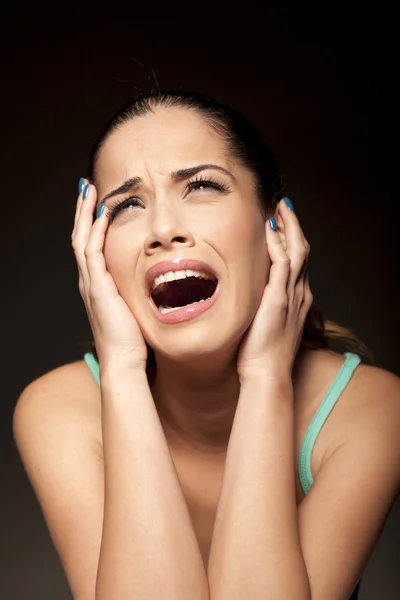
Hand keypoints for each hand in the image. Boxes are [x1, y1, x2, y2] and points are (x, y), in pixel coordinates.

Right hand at [71, 181, 147, 370]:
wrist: (125, 361)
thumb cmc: (133, 339)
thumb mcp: (135, 307)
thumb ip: (138, 291)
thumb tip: (157, 281)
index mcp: (98, 284)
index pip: (90, 245)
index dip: (92, 222)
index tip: (99, 202)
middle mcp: (90, 280)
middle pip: (81, 236)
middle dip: (84, 210)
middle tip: (87, 187)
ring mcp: (91, 283)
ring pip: (82, 239)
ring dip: (85, 214)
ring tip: (89, 191)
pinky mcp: (98, 288)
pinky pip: (92, 253)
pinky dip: (95, 233)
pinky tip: (102, 216)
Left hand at [237, 198, 312, 381]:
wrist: (267, 374)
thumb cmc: (261, 355)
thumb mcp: (264, 325)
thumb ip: (260, 307)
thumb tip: (246, 297)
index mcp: (296, 299)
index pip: (297, 261)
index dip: (291, 240)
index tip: (281, 223)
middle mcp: (298, 294)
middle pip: (301, 251)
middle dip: (293, 226)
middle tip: (284, 206)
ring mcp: (291, 295)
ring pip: (297, 252)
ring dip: (290, 227)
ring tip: (281, 208)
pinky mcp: (278, 299)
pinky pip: (282, 265)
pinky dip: (278, 245)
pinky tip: (270, 230)